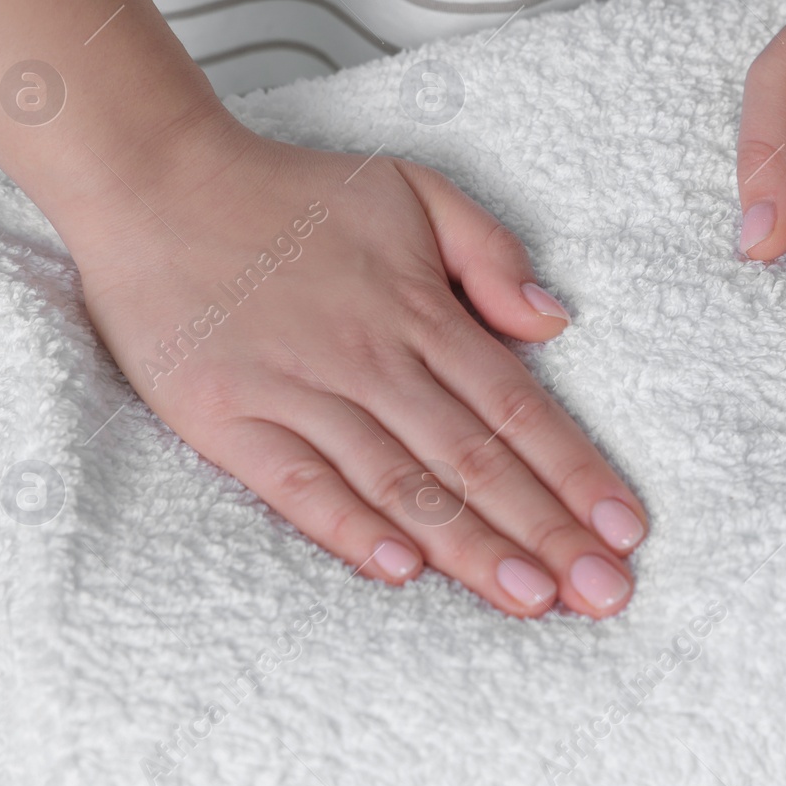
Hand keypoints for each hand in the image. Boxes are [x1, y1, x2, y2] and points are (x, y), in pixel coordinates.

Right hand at [65, 121, 647, 616]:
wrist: (159, 184)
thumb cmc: (291, 195)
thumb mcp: (413, 189)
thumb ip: (490, 251)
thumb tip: (552, 321)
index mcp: (421, 310)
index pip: (517, 407)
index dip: (576, 471)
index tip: (625, 529)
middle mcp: (371, 358)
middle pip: (474, 459)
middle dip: (547, 531)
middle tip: (604, 595)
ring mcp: (298, 391)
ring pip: (401, 483)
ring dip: (470, 547)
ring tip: (531, 600)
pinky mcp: (227, 418)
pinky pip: (296, 483)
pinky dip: (347, 526)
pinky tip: (400, 571)